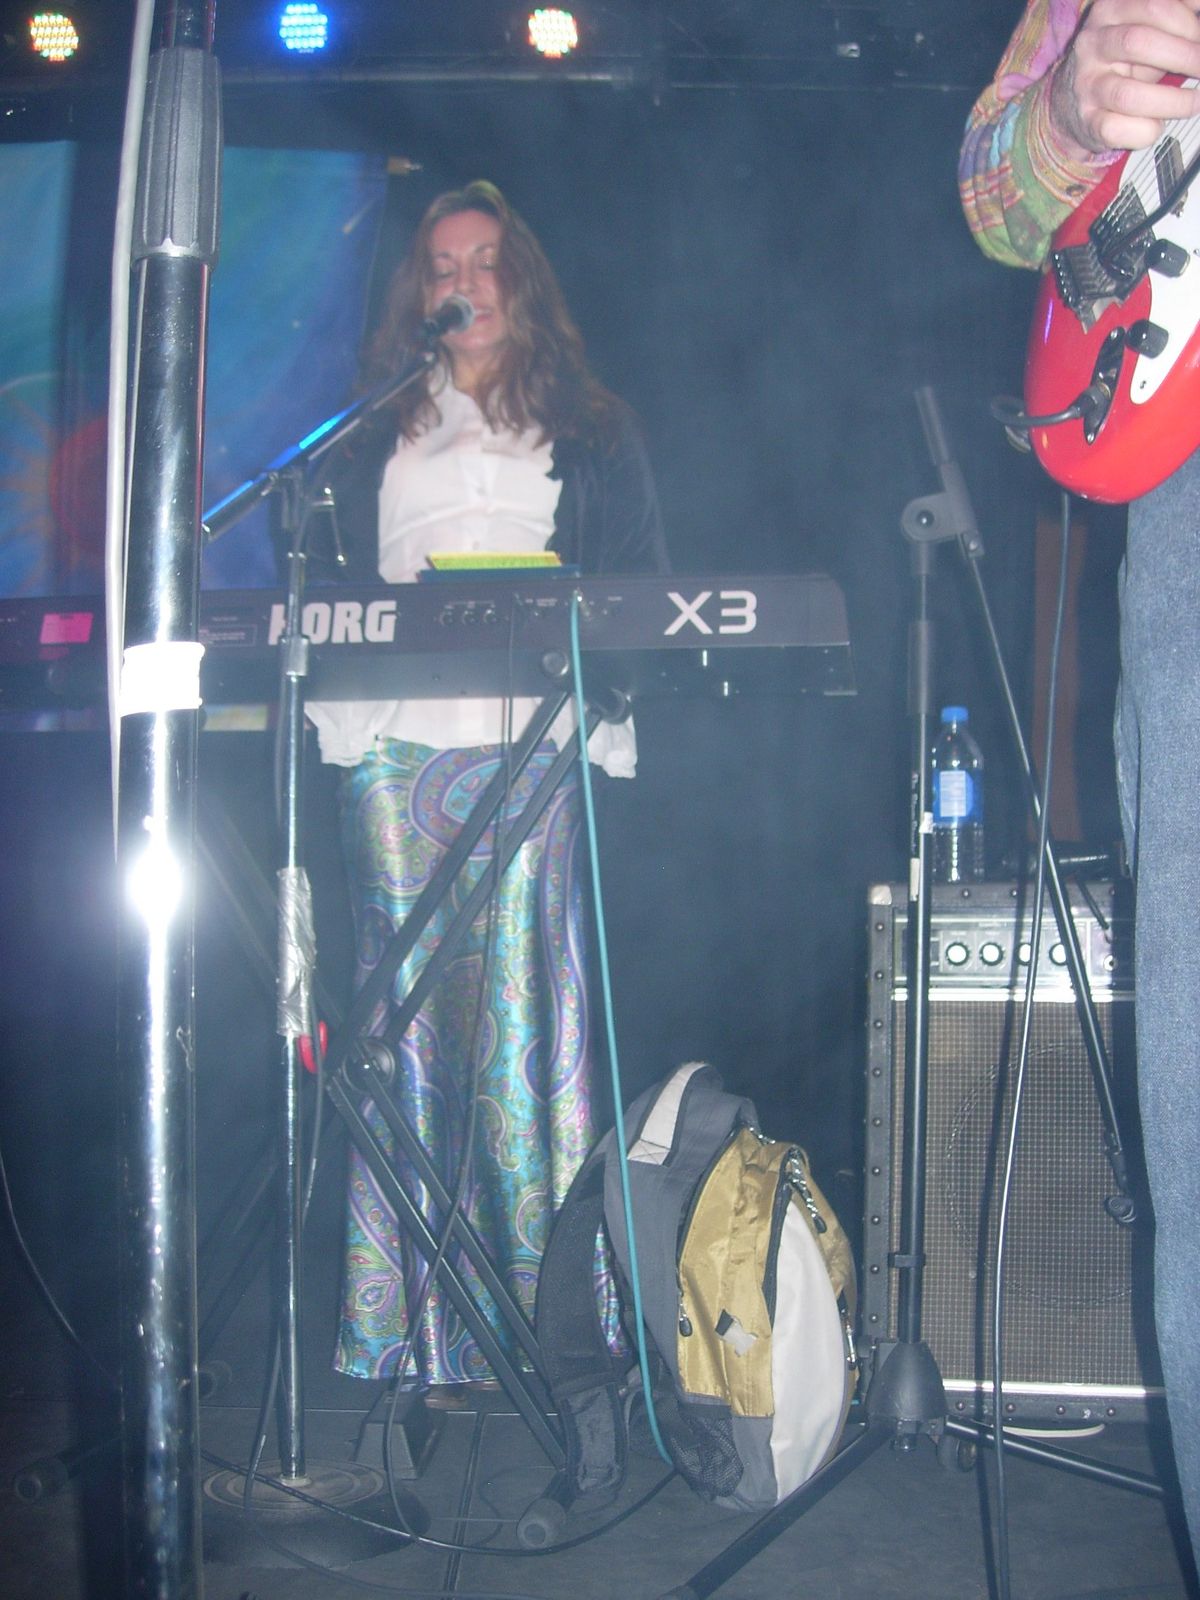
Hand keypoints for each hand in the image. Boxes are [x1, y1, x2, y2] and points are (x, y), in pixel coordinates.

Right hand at [1050, 0, 1199, 154]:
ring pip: (1128, 94)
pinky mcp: (1087, 120)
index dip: (1189, 22)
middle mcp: (1093, 45)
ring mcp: (1087, 85)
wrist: (1072, 100)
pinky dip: (1147, 131)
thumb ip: (1174, 21)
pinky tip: (1158, 125)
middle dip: (1185, 56)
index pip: (1155, 6)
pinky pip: (1117, 129)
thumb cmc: (1121, 62)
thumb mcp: (1145, 29)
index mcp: (1111, 10)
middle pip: (1139, 43)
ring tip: (1196, 102)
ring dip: (1173, 101)